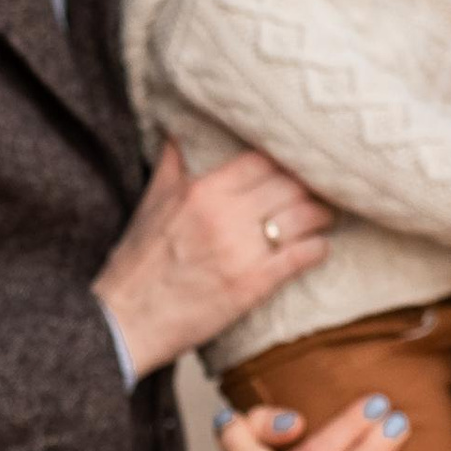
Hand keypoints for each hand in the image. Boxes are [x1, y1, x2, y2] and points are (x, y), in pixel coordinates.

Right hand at [93, 141, 332, 376]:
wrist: (127, 320)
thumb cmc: (138, 262)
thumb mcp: (150, 203)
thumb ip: (172, 164)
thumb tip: (178, 130)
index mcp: (202, 191)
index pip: (263, 159)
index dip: (286, 160)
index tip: (297, 164)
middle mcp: (225, 216)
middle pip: (291, 185)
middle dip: (310, 187)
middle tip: (320, 190)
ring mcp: (241, 251)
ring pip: (303, 218)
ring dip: (320, 216)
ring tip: (324, 218)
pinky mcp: (253, 285)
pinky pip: (301, 257)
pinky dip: (318, 249)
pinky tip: (320, 248)